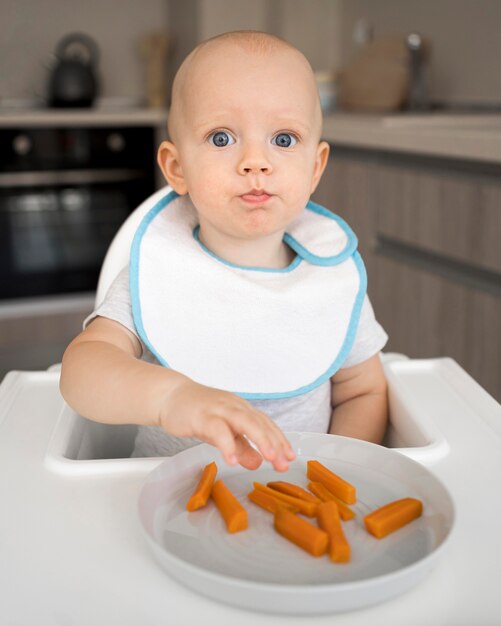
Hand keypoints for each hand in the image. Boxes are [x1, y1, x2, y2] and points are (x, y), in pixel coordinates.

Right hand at [159, 378, 295, 470]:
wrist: (169, 396)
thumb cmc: (198, 413)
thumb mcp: (223, 432)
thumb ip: (240, 446)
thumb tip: (258, 462)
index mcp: (241, 409)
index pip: (265, 424)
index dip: (279, 440)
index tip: (290, 457)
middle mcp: (234, 406)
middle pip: (259, 422)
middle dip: (273, 442)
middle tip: (283, 462)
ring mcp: (218, 408)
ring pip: (243, 421)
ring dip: (258, 439)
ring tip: (268, 458)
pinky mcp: (201, 415)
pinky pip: (217, 429)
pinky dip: (226, 444)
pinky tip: (232, 460)